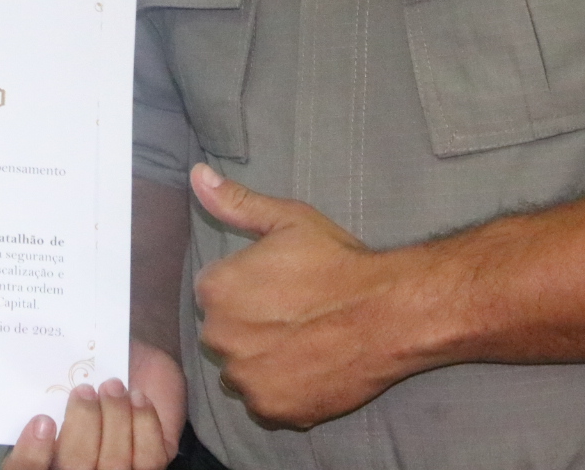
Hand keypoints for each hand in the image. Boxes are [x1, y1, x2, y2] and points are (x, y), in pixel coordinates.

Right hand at [2, 376, 172, 469]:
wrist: (140, 367)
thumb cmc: (101, 365)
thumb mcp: (70, 367)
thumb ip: (51, 378)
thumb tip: (32, 369)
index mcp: (52, 449)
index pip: (26, 468)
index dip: (30, 455)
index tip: (42, 422)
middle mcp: (79, 465)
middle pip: (74, 464)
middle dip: (83, 423)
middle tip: (86, 391)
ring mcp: (117, 468)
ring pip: (113, 463)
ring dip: (115, 419)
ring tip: (114, 387)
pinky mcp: (151, 464)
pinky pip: (148, 456)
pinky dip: (143, 423)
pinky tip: (138, 397)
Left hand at [190, 163, 423, 428]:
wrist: (388, 313)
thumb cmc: (337, 262)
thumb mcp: (286, 220)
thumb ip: (235, 202)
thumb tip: (196, 175)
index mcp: (216, 290)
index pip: (213, 294)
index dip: (246, 290)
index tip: (277, 289)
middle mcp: (219, 337)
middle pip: (223, 334)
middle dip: (248, 327)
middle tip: (292, 316)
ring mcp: (245, 379)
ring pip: (240, 371)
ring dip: (260, 361)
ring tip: (300, 344)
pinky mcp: (273, 410)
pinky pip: (263, 403)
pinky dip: (280, 390)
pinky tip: (307, 369)